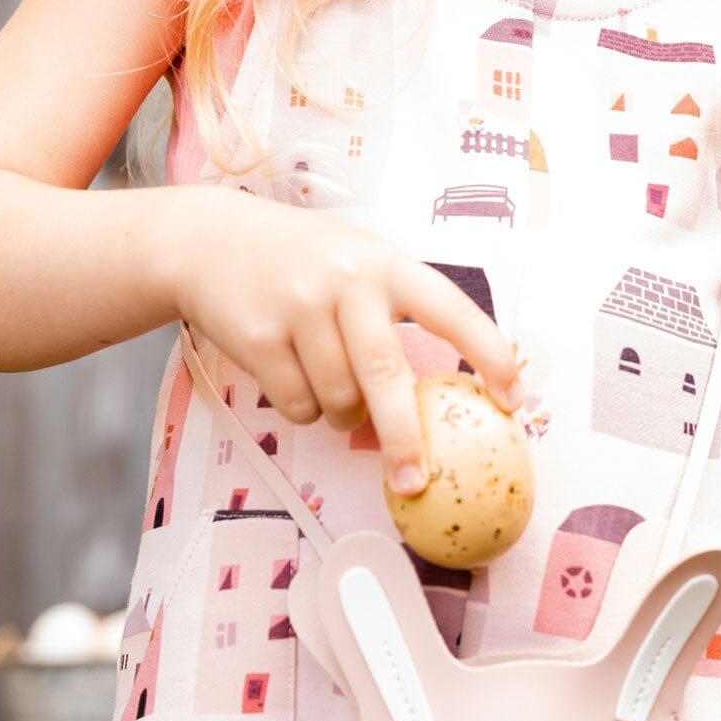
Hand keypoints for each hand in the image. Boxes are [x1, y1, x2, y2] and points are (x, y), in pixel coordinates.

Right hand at [169, 185, 524, 495]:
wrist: (206, 240)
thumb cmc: (301, 261)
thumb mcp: (358, 261)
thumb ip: (397, 310)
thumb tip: (443, 395)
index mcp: (387, 265)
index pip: (453, 311)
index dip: (490, 355)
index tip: (515, 399)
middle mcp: (347, 282)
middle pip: (386, 375)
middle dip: (404, 438)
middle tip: (416, 480)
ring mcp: (300, 308)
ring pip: (338, 399)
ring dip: (342, 415)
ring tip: (332, 386)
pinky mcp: (259, 337)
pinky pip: (297, 404)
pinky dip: (302, 408)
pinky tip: (291, 374)